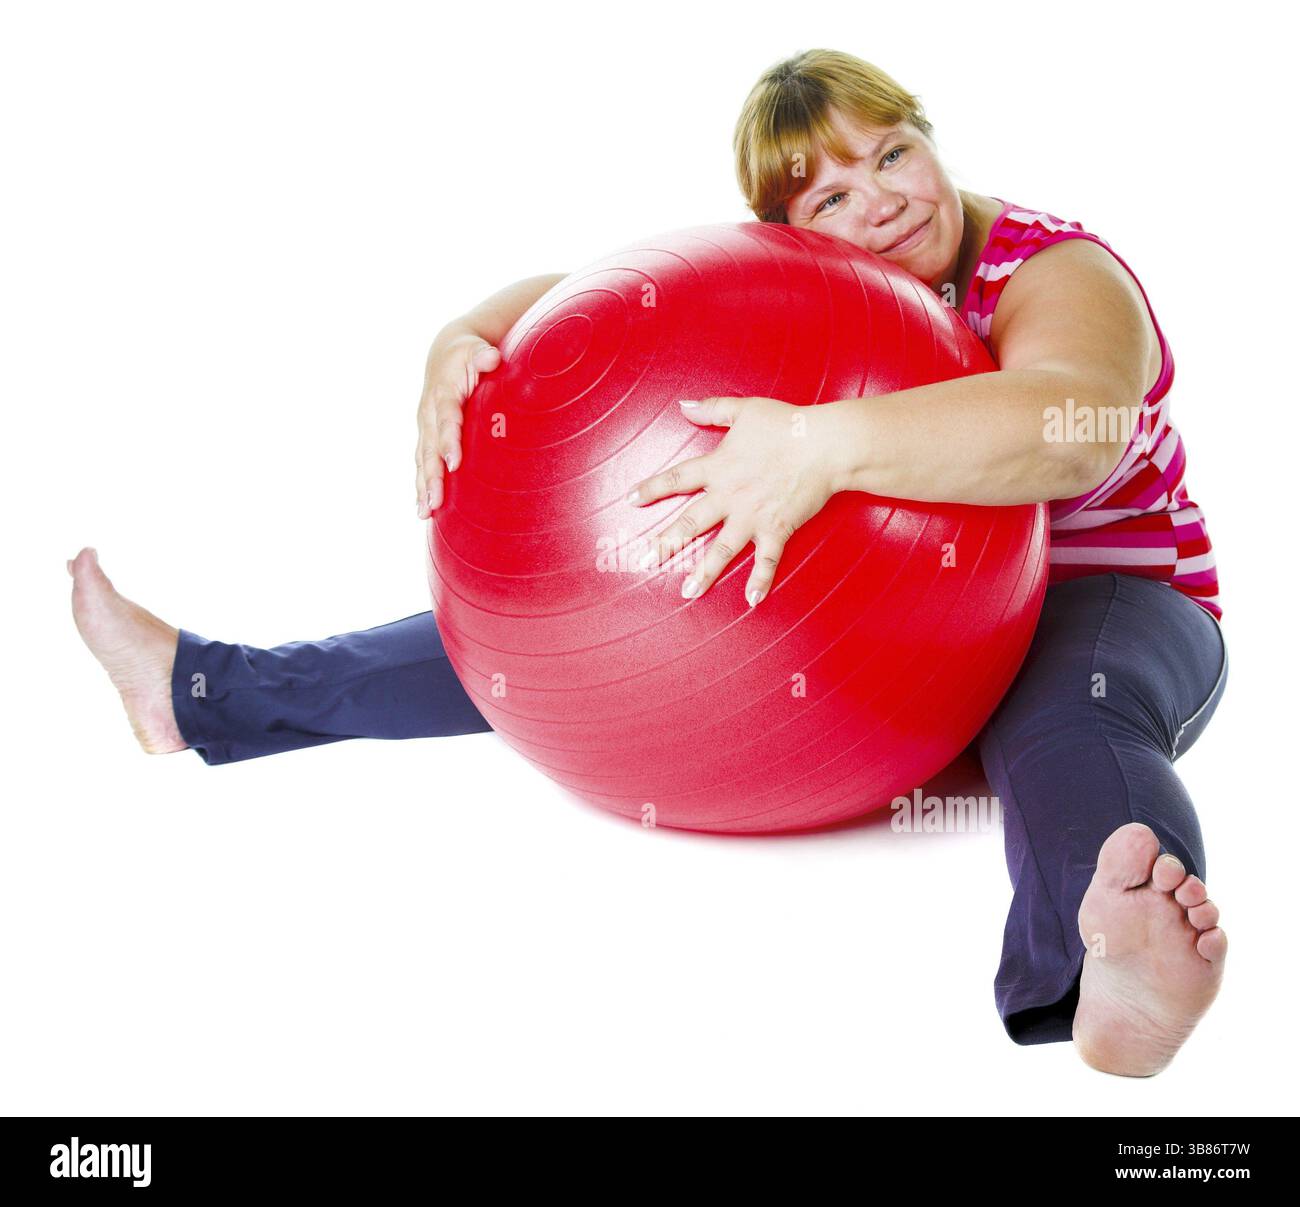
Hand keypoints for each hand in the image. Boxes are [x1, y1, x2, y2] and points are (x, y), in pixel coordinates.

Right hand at [415, 328, 501, 516]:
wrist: (444, 353)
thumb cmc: (467, 354)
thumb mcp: (476, 348)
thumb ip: (484, 355)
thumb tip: (493, 357)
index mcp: (444, 393)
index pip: (447, 419)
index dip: (449, 441)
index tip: (453, 463)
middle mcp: (429, 413)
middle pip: (430, 448)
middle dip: (431, 476)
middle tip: (435, 502)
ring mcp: (425, 426)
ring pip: (422, 460)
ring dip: (422, 486)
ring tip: (425, 512)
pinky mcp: (425, 436)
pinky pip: (421, 463)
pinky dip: (420, 485)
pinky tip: (422, 509)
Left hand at [626, 396, 842, 605]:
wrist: (825, 445)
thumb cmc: (787, 425)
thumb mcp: (745, 409)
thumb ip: (712, 409)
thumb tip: (684, 405)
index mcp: (719, 467)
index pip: (676, 479)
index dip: (651, 489)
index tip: (629, 501)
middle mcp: (729, 496)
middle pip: (690, 523)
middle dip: (666, 544)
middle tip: (645, 561)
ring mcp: (752, 516)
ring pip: (721, 549)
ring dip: (704, 572)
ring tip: (688, 592)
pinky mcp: (777, 528)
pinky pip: (767, 560)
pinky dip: (760, 580)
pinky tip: (752, 601)